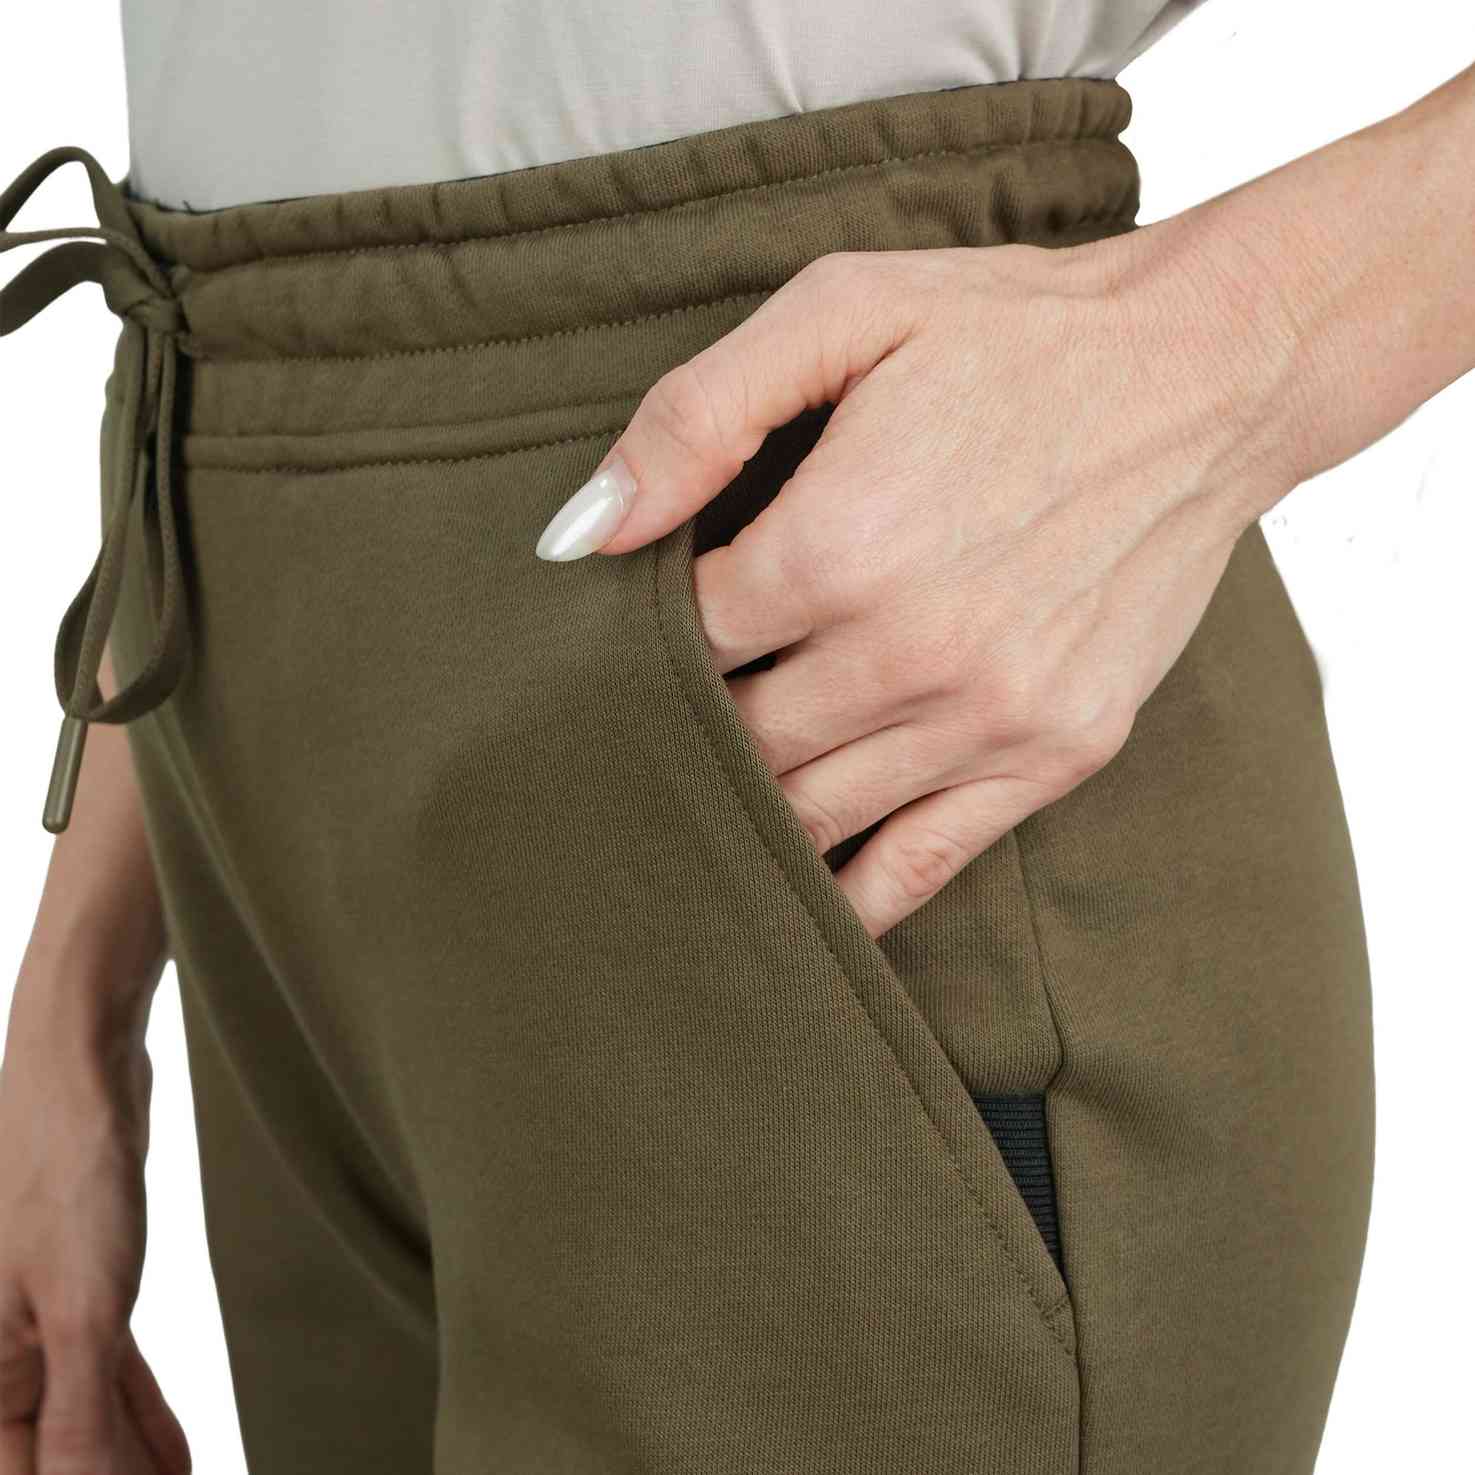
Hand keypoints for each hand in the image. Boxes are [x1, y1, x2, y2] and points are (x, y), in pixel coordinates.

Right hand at [1, 963, 186, 1473]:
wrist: (78, 1074)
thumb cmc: (66, 1178)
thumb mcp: (81, 1307)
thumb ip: (78, 1413)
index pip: (22, 1473)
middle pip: (49, 1452)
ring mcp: (31, 1322)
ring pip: (78, 1417)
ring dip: (124, 1463)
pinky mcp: (73, 1289)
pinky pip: (100, 1373)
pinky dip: (134, 1415)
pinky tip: (171, 1459)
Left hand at [537, 221, 1295, 935]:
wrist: (1206, 374)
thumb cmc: (1013, 335)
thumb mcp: (843, 311)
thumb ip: (697, 418)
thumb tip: (581, 533)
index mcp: (836, 546)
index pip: (680, 643)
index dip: (641, 642)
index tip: (630, 637)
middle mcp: (907, 652)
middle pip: (733, 742)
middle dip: (681, 732)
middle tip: (644, 729)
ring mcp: (988, 718)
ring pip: (808, 815)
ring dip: (745, 812)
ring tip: (695, 804)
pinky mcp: (1054, 754)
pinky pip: (921, 866)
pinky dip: (849, 901)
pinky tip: (797, 904)